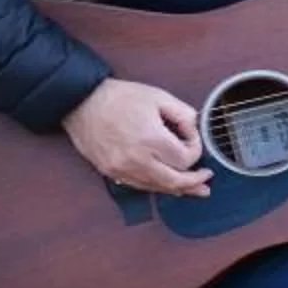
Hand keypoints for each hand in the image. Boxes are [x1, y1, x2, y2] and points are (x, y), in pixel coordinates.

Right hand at [62, 78, 209, 196]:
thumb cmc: (118, 97)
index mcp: (150, 139)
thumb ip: (184, 114)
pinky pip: (139, 186)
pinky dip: (157, 186)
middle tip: (206, 178)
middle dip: (195, 181)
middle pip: (175, 181)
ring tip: (195, 190)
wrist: (80, 102)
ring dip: (178, 189)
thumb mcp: (159, 97)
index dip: (196, 149)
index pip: (185, 158)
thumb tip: (195, 129)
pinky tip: (168, 186)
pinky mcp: (110, 172)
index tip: (192, 138)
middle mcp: (136, 159)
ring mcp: (121, 169)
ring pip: (157, 187)